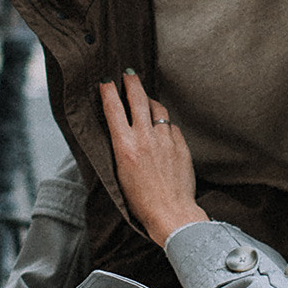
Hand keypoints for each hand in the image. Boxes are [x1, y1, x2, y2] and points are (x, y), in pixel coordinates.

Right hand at [101, 70, 205, 244]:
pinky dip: (165, 124)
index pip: (113, 108)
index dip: (108, 90)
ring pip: (158, 109)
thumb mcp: (120, 172)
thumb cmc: (141, 200)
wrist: (171, 213)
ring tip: (146, 100)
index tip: (106, 80)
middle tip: (129, 74)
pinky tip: (162, 130)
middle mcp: (145, 138)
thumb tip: (121, 130)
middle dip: (132, 82)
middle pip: (138, 98)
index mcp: (124, 146)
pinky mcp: (181, 145)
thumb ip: (121, 147)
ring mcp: (165, 140)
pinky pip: (171, 126)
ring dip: (150, 101)